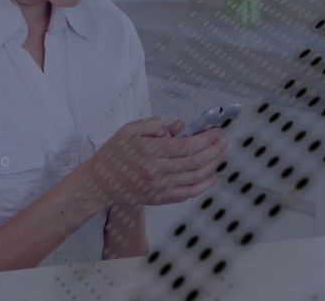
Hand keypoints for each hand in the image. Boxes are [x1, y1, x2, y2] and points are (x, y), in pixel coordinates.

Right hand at [82, 117, 228, 207]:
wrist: (99, 184)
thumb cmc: (114, 154)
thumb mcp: (129, 130)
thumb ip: (153, 125)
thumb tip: (176, 127)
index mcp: (149, 152)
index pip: (186, 146)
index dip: (206, 139)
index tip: (216, 131)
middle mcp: (156, 171)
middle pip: (195, 162)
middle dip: (215, 150)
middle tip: (225, 140)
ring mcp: (159, 188)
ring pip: (195, 178)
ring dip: (213, 165)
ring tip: (223, 153)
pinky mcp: (160, 199)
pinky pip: (188, 193)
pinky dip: (203, 185)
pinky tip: (212, 174)